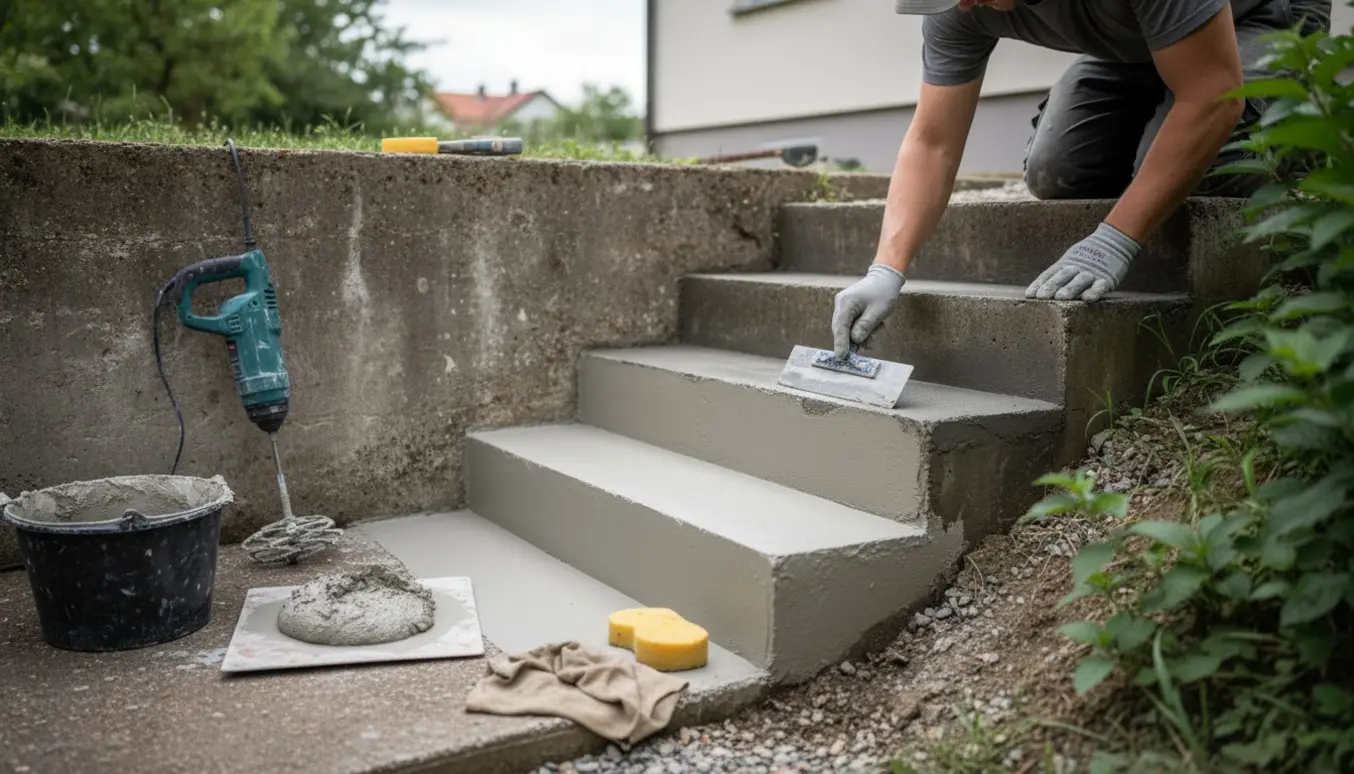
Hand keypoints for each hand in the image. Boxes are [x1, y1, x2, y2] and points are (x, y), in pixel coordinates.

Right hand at [831, 264, 905, 358]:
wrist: (886, 277)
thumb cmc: (884, 292)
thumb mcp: (878, 311)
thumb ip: (865, 326)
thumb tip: (855, 340)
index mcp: (846, 303)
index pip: (840, 327)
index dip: (841, 343)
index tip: (841, 357)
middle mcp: (841, 304)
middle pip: (841, 329)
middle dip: (851, 341)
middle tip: (859, 353)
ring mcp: (845, 307)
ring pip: (848, 328)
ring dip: (862, 334)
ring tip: (878, 329)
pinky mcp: (850, 309)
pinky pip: (853, 324)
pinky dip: (864, 329)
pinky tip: (877, 325)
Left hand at [1025, 222, 1140, 301]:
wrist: (1114, 241)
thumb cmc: (1086, 258)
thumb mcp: (1069, 262)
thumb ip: (1056, 275)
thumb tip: (1035, 292)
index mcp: (1065, 264)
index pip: (1049, 274)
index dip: (1039, 284)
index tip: (1029, 295)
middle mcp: (1076, 267)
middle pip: (1062, 276)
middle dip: (1051, 286)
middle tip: (1041, 296)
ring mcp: (1092, 272)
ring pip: (1080, 280)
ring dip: (1070, 288)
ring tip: (1060, 297)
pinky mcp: (1107, 278)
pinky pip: (1101, 285)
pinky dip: (1094, 291)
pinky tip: (1088, 298)